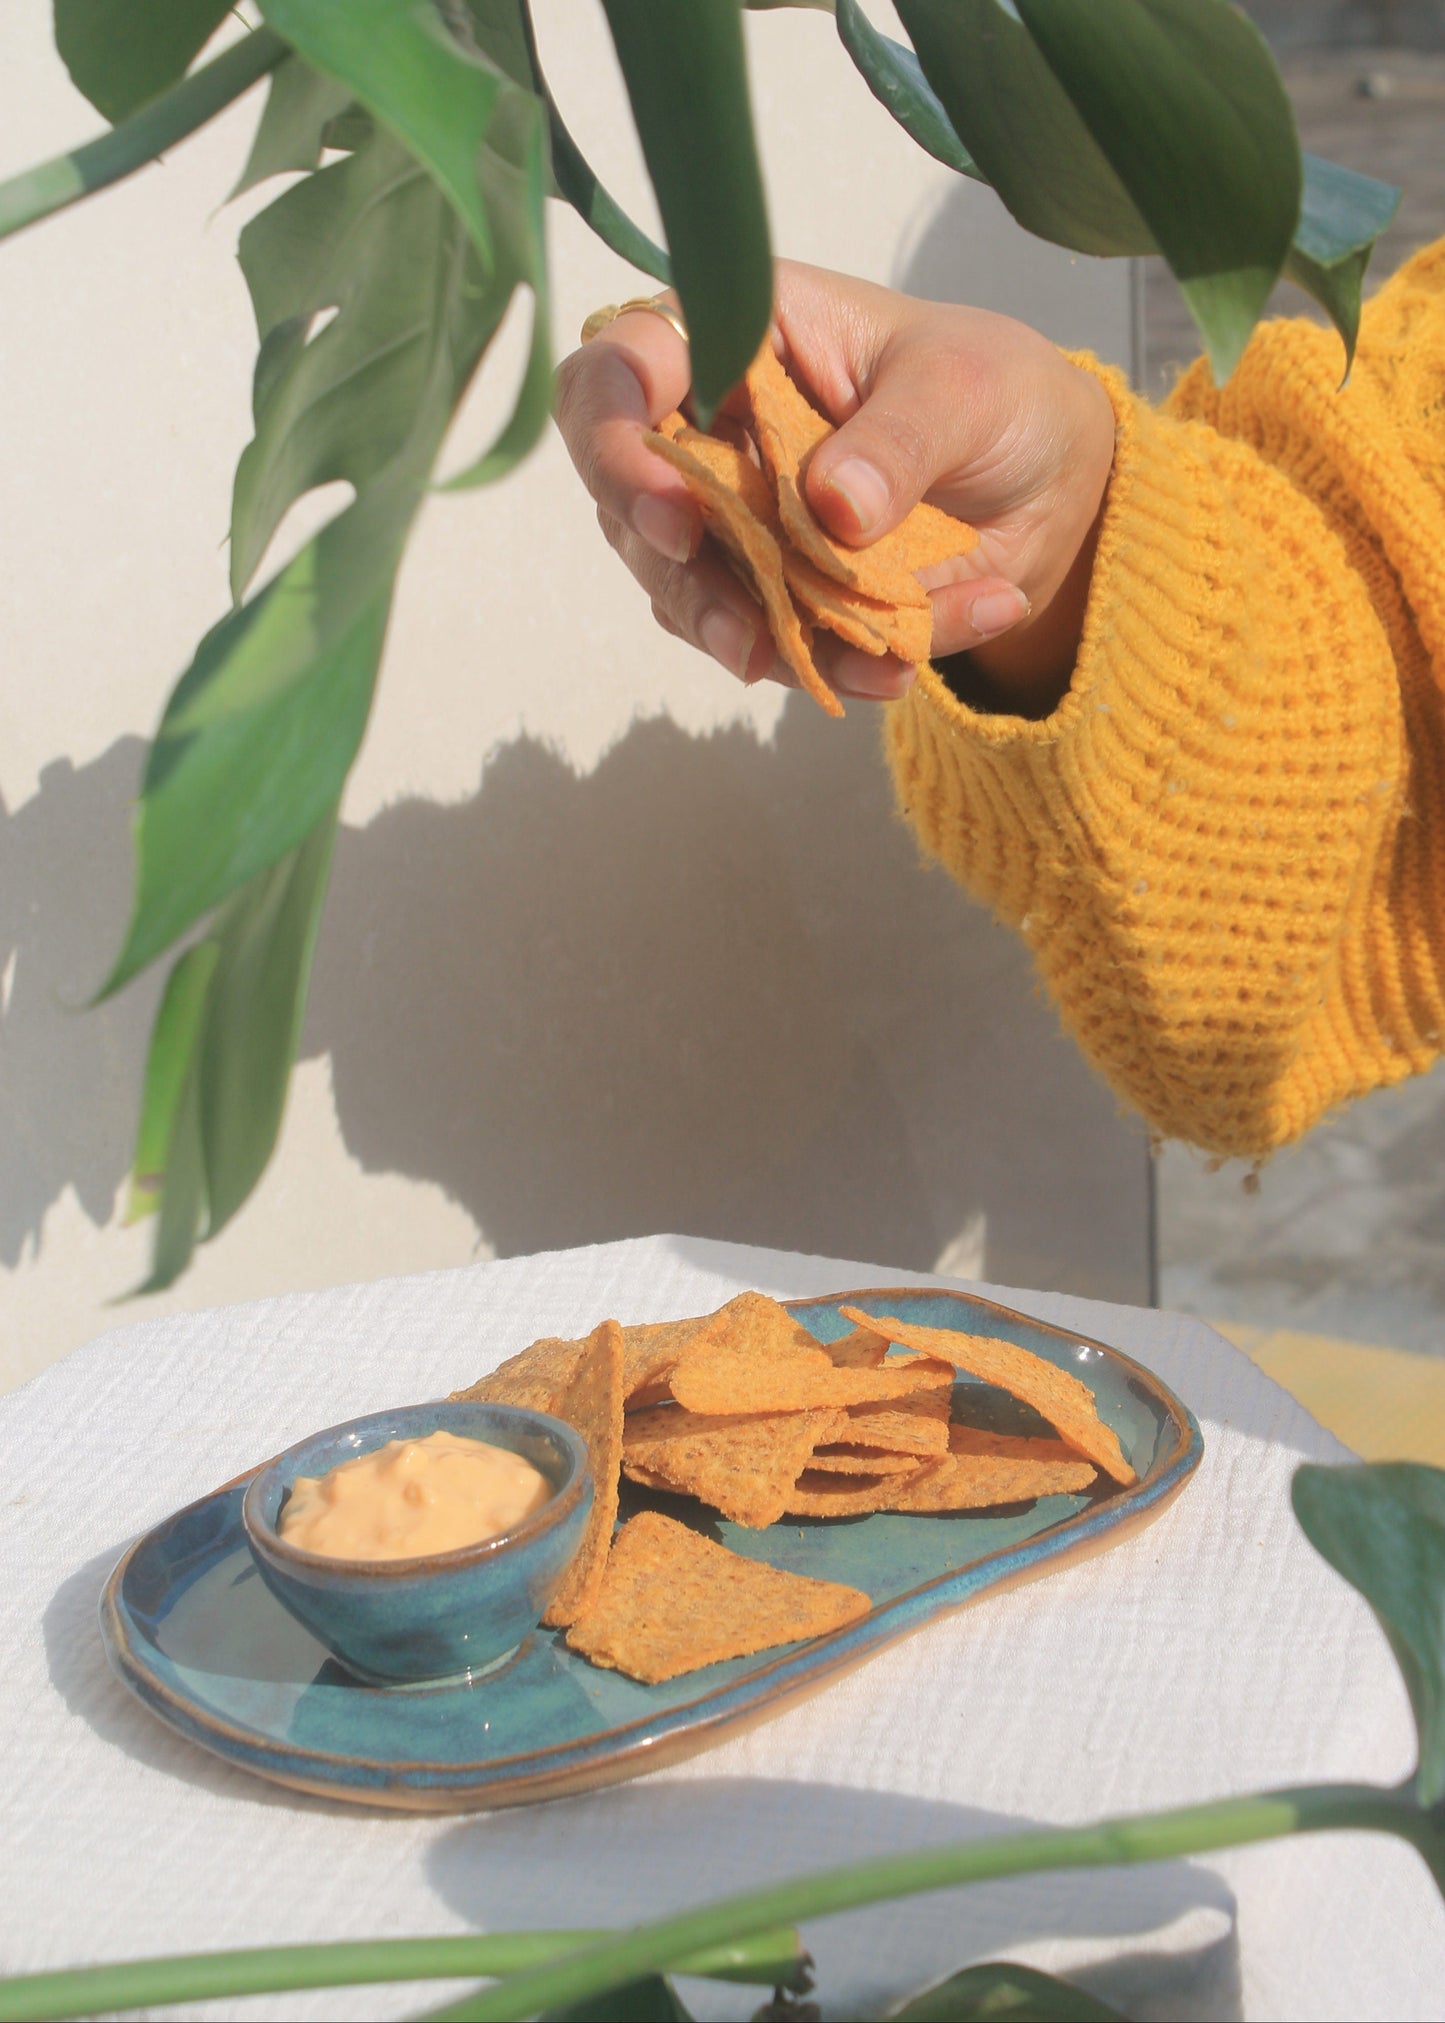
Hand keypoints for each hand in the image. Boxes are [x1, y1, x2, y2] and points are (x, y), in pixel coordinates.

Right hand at [554, 260, 1115, 713]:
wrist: (1047, 482)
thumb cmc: (992, 391)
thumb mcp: (964, 388)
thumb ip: (897, 439)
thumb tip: (834, 507)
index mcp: (740, 336)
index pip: (627, 366)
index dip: (615, 427)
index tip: (669, 499)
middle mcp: (711, 429)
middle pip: (627, 496)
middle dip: (669, 560)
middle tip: (728, 606)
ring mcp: (731, 519)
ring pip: (681, 587)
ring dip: (740, 631)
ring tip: (819, 656)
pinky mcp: (767, 593)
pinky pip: (765, 642)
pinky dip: (825, 666)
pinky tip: (893, 668)